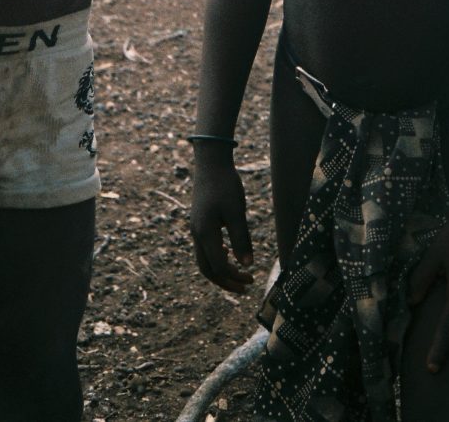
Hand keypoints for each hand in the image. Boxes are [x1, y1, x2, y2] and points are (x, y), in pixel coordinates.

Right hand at [190, 156, 254, 294]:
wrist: (211, 162)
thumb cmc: (225, 185)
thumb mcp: (236, 212)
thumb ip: (241, 239)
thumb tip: (247, 265)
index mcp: (205, 233)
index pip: (217, 267)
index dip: (233, 277)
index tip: (251, 279)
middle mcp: (197, 233)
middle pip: (207, 268)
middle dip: (225, 281)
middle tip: (245, 287)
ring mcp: (197, 228)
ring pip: (204, 259)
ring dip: (221, 270)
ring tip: (240, 273)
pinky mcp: (200, 221)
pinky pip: (205, 247)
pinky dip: (217, 257)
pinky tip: (230, 253)